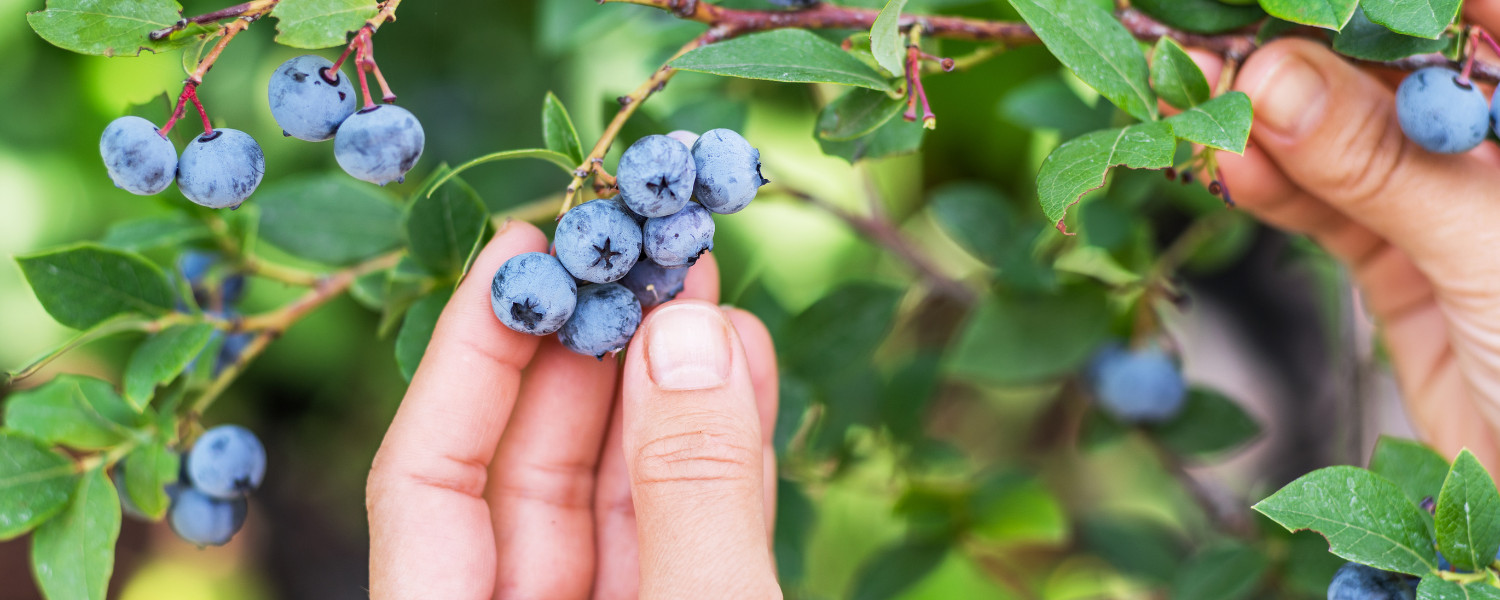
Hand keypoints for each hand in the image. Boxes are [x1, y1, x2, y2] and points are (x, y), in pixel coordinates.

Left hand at [365, 221, 782, 598]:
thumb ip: (689, 494)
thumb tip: (684, 335)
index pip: (425, 476)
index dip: (469, 349)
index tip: (524, 242)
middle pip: (523, 468)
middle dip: (591, 351)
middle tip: (642, 250)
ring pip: (613, 495)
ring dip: (669, 390)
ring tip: (706, 292)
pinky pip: (681, 533)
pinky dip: (716, 458)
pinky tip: (744, 374)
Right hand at [1212, 14, 1499, 464]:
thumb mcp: (1491, 249)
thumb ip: (1382, 164)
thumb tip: (1272, 80)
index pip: (1466, 16)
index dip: (1367, 3)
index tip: (1273, 2)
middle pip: (1391, 72)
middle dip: (1297, 55)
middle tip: (1204, 43)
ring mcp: (1455, 204)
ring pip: (1347, 138)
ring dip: (1267, 124)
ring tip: (1192, 101)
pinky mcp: (1407, 265)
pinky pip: (1329, 210)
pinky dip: (1275, 191)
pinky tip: (1230, 167)